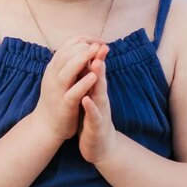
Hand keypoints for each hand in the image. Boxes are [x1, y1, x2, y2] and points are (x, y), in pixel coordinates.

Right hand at [35, 37, 100, 143]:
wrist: (46, 126)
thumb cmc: (57, 100)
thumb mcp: (63, 78)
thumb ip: (73, 64)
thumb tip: (87, 46)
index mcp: (54, 68)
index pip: (67, 46)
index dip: (84, 40)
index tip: (99, 41)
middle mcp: (53, 76)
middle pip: (66, 54)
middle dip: (84, 47)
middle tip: (99, 44)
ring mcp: (57, 90)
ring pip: (67, 70)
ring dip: (82, 59)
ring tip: (96, 52)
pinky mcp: (64, 105)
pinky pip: (72, 92)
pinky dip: (83, 83)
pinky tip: (94, 77)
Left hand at [77, 44, 114, 164]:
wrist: (100, 146)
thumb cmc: (93, 119)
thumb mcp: (91, 96)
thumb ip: (90, 81)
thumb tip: (89, 62)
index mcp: (96, 91)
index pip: (95, 71)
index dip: (94, 56)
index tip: (92, 39)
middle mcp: (101, 98)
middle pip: (100, 77)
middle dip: (99, 61)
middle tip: (99, 45)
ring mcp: (100, 111)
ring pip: (100, 93)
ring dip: (99, 79)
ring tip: (97, 65)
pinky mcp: (96, 126)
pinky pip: (94, 115)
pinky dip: (90, 106)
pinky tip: (86, 99)